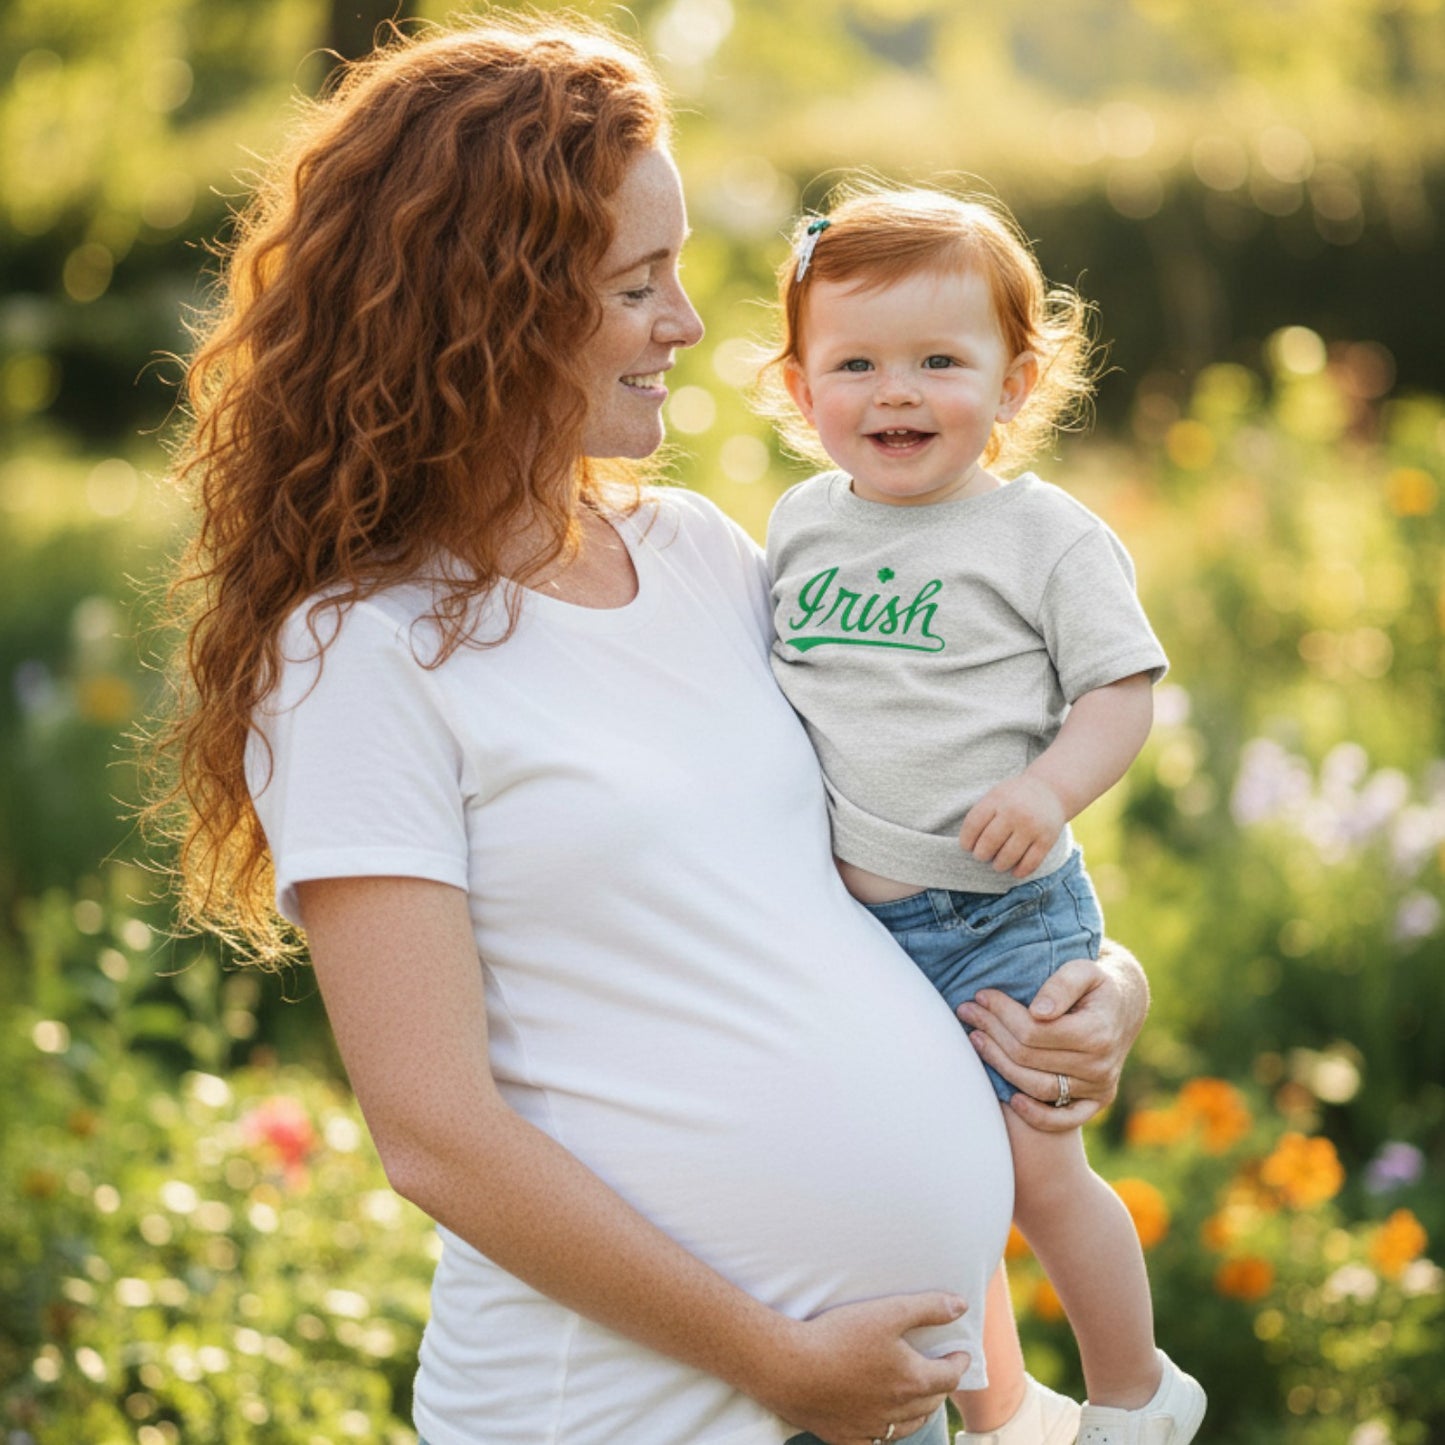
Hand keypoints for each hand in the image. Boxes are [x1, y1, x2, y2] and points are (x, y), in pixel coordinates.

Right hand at [752, 1292, 969, 1444]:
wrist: (791, 1368)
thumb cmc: (839, 1336)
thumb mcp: (888, 1312)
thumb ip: (927, 1308)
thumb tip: (961, 1306)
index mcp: (912, 1380)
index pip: (949, 1376)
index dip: (959, 1363)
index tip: (961, 1355)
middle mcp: (898, 1411)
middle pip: (931, 1402)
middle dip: (941, 1386)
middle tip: (941, 1373)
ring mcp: (872, 1428)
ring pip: (908, 1426)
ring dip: (919, 1411)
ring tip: (919, 1399)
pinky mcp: (847, 1437)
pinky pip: (877, 1441)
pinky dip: (887, 1431)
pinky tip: (882, 1423)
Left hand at [956, 942, 1148, 1132]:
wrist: (1123, 1007)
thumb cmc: (1095, 984)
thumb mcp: (1083, 969)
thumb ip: (1061, 985)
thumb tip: (1038, 1012)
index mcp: (1097, 1033)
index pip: (1034, 1031)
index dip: (1002, 1013)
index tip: (981, 996)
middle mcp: (1100, 1066)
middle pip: (1028, 1057)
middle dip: (992, 1032)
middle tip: (967, 1012)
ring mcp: (1098, 1088)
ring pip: (1036, 1086)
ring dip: (999, 1065)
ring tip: (976, 1040)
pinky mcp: (1095, 1102)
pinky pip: (1063, 1120)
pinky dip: (1036, 1116)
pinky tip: (1011, 1100)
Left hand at [958, 776, 1065, 878]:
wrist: (1051, 788)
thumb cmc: (1015, 796)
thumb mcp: (996, 795)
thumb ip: (982, 814)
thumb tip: (967, 844)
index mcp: (997, 800)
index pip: (973, 825)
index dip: (966, 841)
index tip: (967, 847)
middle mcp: (1014, 813)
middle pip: (989, 843)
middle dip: (981, 855)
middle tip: (982, 856)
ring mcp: (1031, 827)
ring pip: (1008, 856)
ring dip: (999, 865)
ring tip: (997, 864)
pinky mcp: (1047, 840)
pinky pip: (1030, 863)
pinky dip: (1020, 871)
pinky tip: (1014, 870)